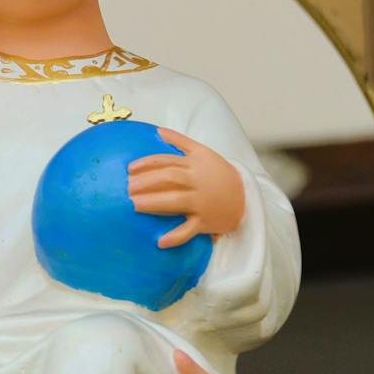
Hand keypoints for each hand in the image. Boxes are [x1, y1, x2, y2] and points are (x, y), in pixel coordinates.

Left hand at [127, 128, 245, 247]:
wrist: (245, 196)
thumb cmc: (218, 173)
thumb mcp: (203, 152)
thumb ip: (180, 141)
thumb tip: (158, 131)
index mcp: (195, 165)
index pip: (168, 161)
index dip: (147, 164)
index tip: (129, 169)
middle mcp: (198, 182)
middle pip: (170, 178)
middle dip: (147, 181)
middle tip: (127, 187)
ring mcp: (202, 202)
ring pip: (176, 201)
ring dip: (154, 203)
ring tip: (134, 205)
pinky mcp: (205, 222)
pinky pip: (190, 230)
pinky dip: (176, 237)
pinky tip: (160, 242)